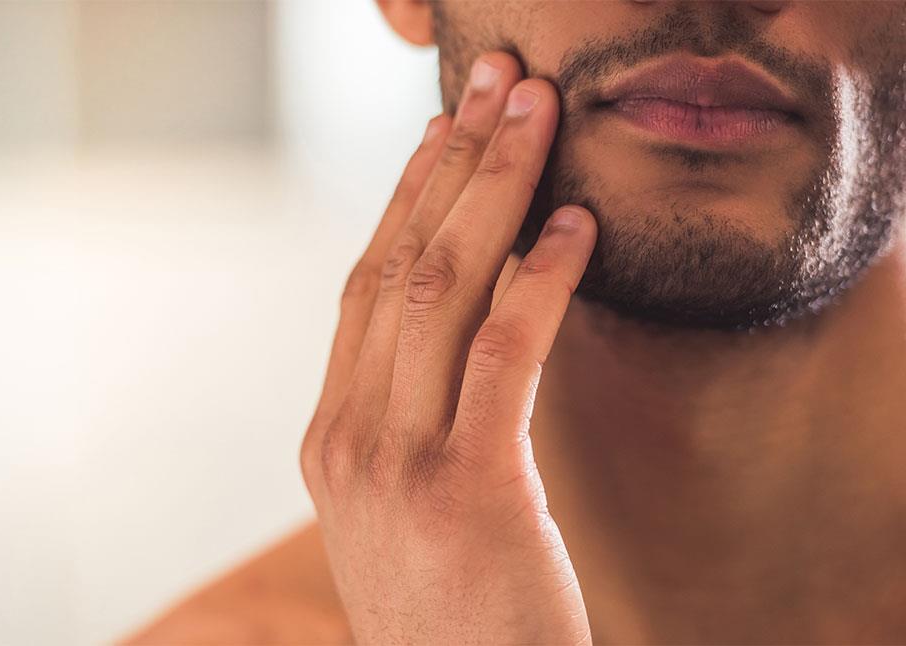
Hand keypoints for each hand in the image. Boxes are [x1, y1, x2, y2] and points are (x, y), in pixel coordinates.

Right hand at [300, 52, 596, 644]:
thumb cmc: (455, 617)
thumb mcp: (407, 514)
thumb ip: (410, 425)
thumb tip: (456, 334)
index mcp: (330, 441)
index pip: (364, 288)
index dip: (405, 199)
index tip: (443, 132)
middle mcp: (348, 441)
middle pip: (398, 266)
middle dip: (450, 163)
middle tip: (494, 82)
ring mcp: (398, 465)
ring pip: (440, 290)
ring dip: (494, 190)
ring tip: (535, 113)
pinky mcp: (469, 489)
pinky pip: (504, 353)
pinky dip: (540, 278)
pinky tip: (575, 224)